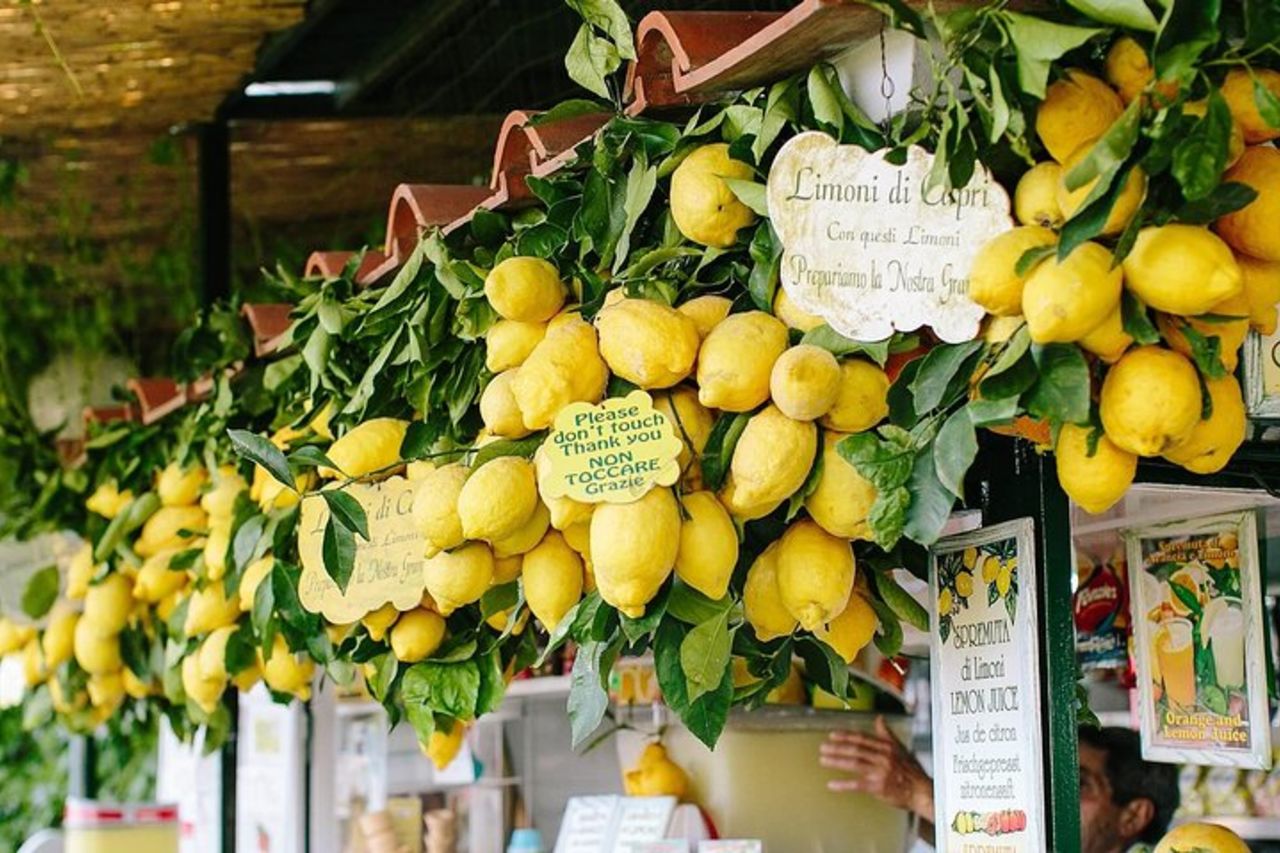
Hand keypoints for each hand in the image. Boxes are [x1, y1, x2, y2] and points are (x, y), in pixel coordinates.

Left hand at [819, 715, 934, 821]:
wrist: (921, 791)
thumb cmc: (911, 771)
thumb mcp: (900, 748)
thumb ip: (886, 734)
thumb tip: (879, 718)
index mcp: (886, 747)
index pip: (862, 738)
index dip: (846, 736)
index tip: (832, 735)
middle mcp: (882, 757)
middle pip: (855, 749)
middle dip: (837, 747)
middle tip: (823, 747)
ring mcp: (880, 771)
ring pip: (854, 763)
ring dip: (836, 761)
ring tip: (823, 760)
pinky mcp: (878, 787)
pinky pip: (857, 784)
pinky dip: (843, 784)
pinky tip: (832, 785)